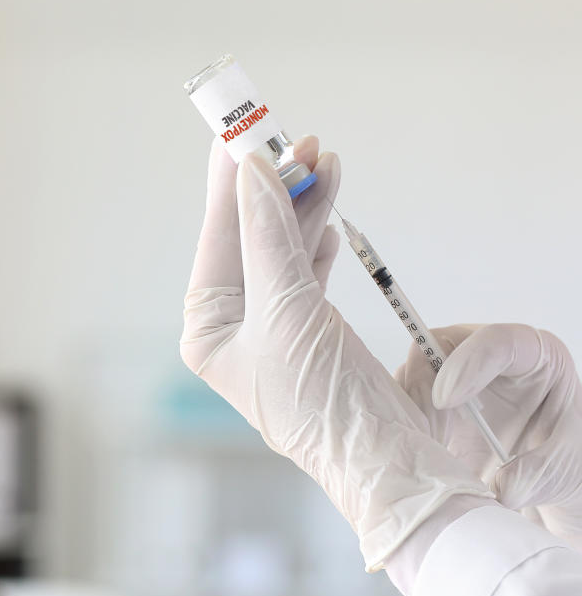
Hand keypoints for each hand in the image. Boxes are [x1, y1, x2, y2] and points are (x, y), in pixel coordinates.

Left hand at [180, 136, 493, 569]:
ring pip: (282, 248)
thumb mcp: (289, 311)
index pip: (217, 240)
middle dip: (274, 189)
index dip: (231, 185)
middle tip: (294, 137)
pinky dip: (317, 236)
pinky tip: (325, 209)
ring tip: (324, 159)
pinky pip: (307, 269)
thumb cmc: (325, 402)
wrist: (388, 461)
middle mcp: (232, 327)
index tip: (239, 134)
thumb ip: (269, 238)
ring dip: (302, 205)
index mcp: (207, 330)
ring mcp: (271, 328)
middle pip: (249, 238)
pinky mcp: (309, 330)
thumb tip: (253, 173)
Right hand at [396, 324, 581, 548]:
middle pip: (436, 349)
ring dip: (406, 411)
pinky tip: (413, 452)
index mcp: (533, 355)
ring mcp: (451, 373)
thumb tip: (502, 490)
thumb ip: (538, 474)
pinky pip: (399, 401)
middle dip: (423, 390)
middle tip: (426, 433)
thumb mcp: (567, 465)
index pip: (495, 342)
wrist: (543, 465)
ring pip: (410, 375)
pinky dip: (399, 426)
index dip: (467, 364)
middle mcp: (485, 355)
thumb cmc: (563, 451)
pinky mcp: (427, 396)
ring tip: (421, 449)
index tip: (447, 401)